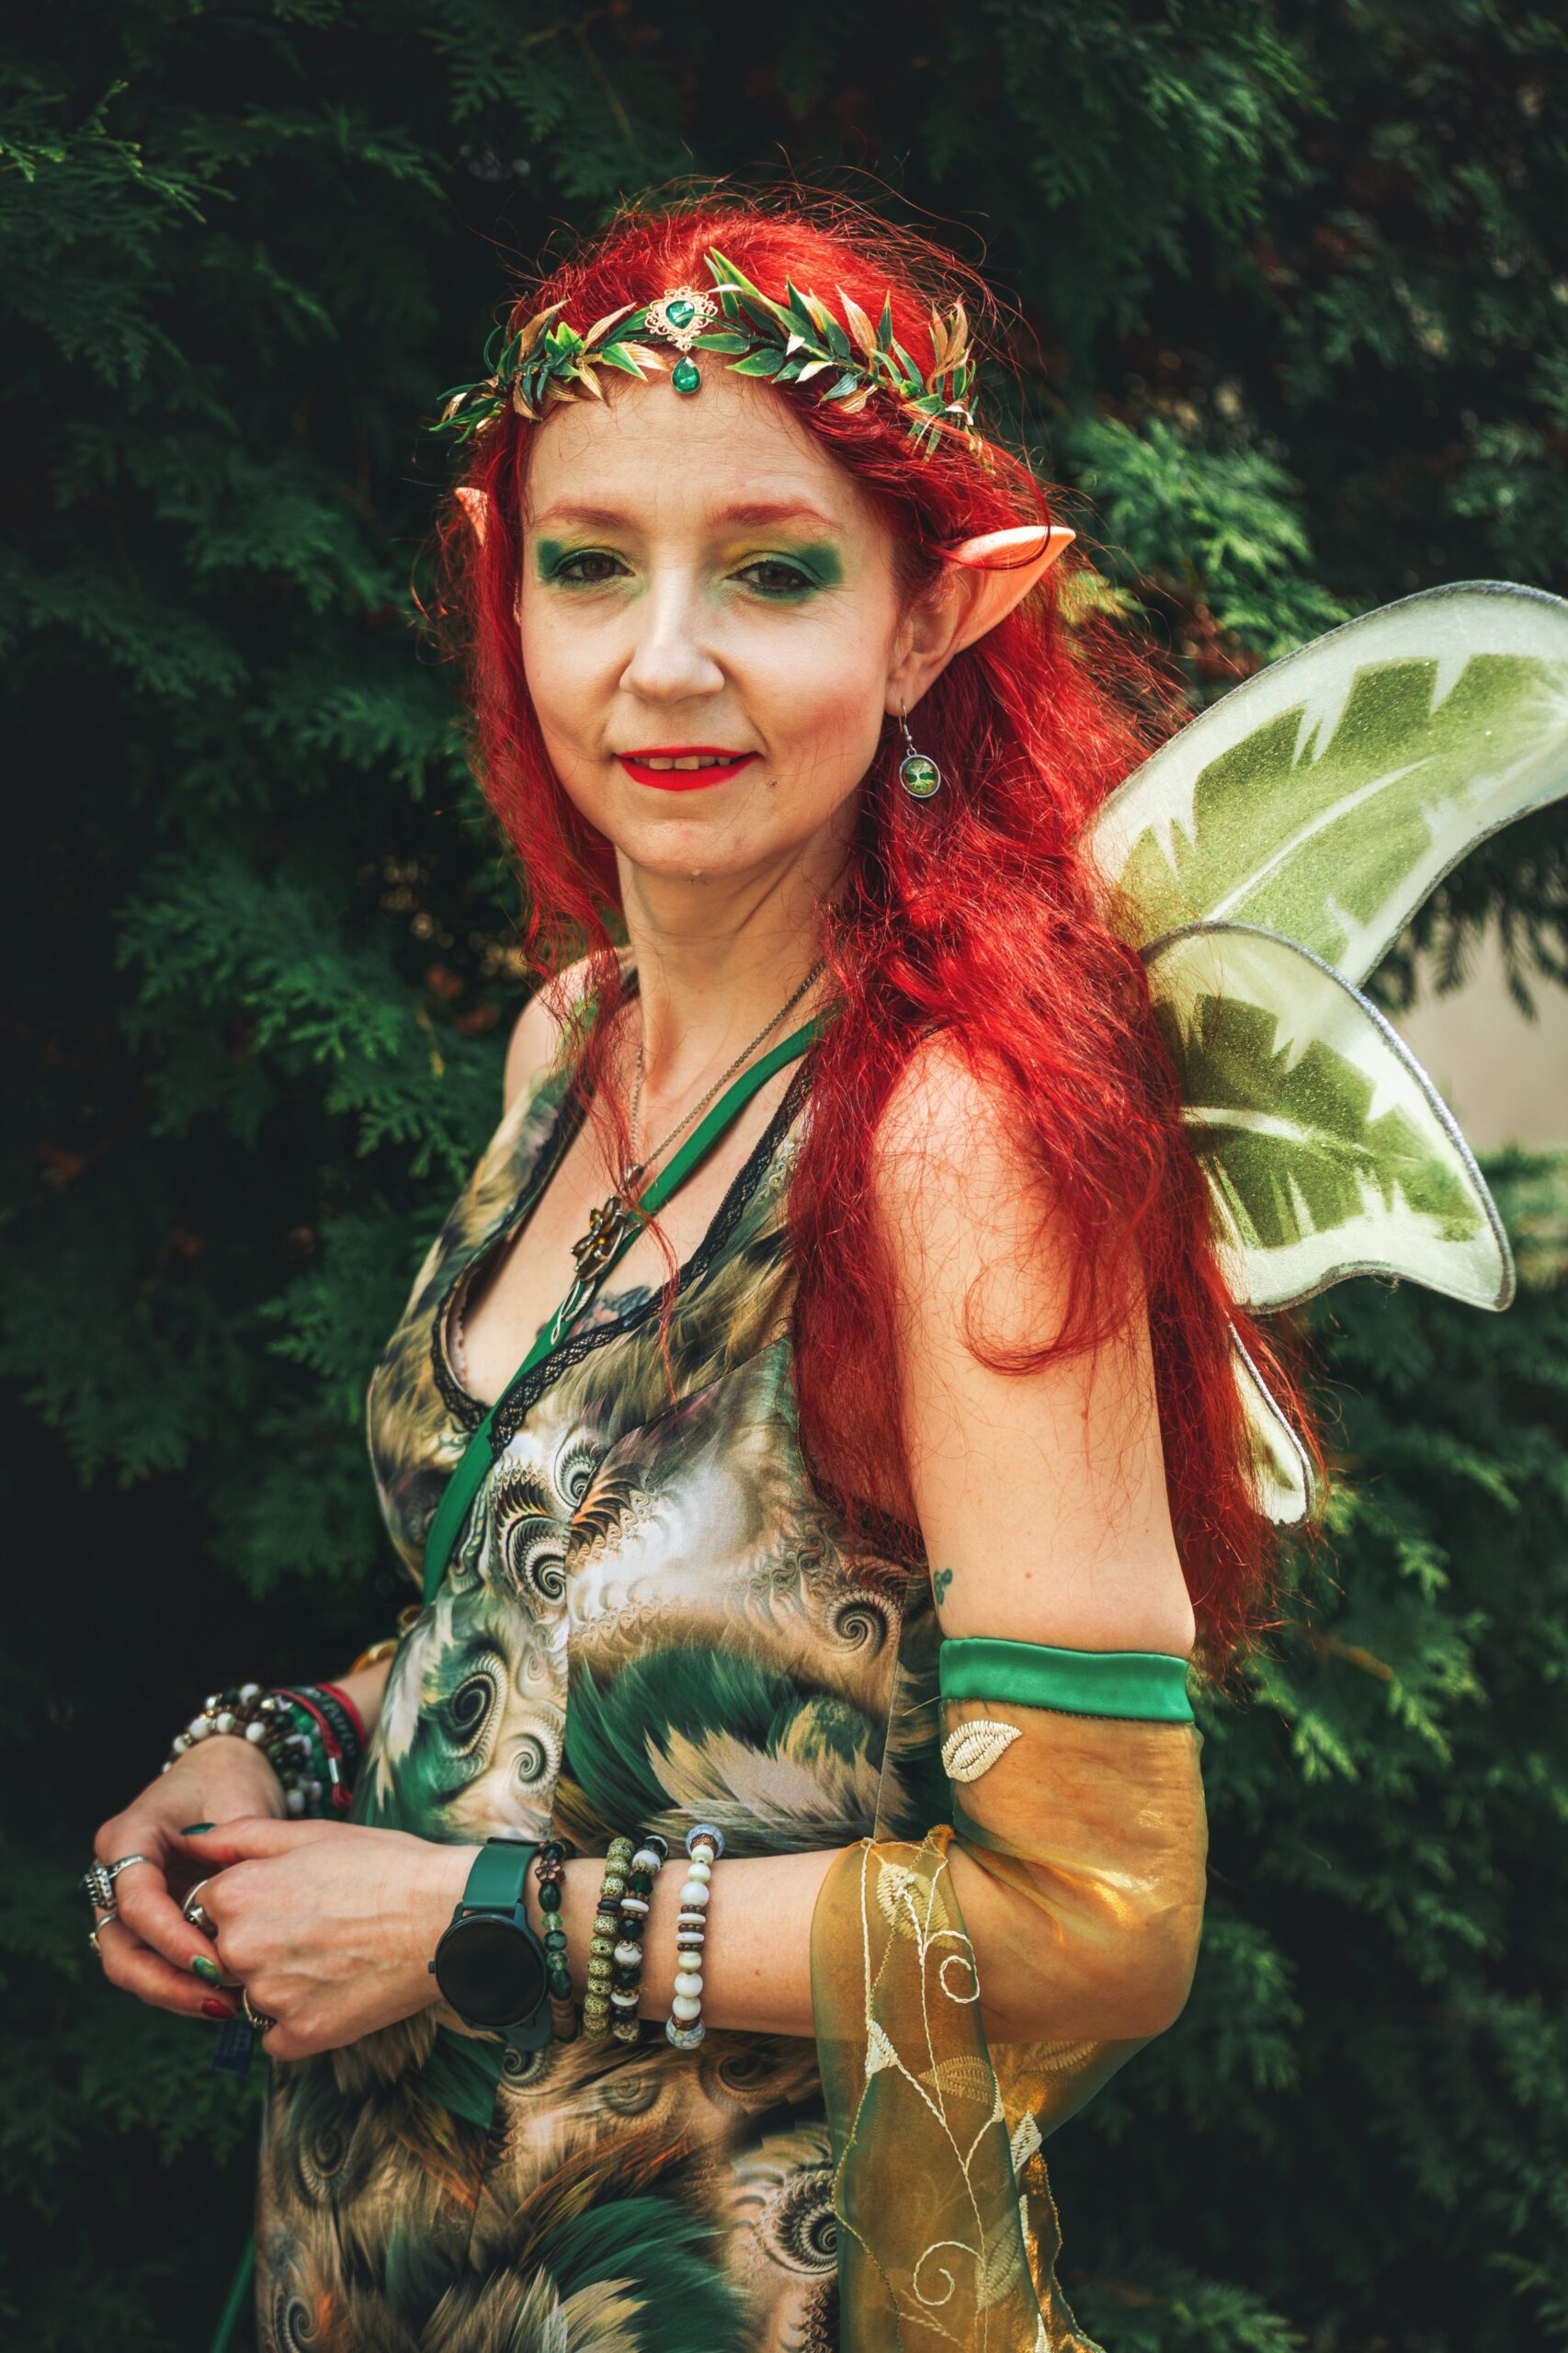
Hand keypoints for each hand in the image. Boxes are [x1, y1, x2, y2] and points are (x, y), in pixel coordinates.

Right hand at [90, 1735, 285, 2024]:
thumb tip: (242, 1912)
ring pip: (130, 1964)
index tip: (214, 1964)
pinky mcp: (145, 1920)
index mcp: (127, 1836)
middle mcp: (113, 1873)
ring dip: (173, 1992)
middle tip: (219, 2001)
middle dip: (166, 1982)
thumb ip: (236, 1852)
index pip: (136, 1902)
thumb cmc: (232, 1779)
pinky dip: (182, 1982)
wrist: (225, 1769)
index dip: (171, 1939)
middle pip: (120, 1946)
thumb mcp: (238, 1804)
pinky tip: (224, 1997)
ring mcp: (124, 1900)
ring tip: (226, 2007)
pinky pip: (152, 1961)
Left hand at [167, 1819, 477, 2060]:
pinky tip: (336, 1990)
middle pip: (225, 1952)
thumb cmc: (385, 1865)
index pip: (208, 1905)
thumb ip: (239, 1836)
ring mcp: (269, 1997)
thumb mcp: (310, 1833)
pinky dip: (298, 2020)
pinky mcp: (300, 2036)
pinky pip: (276, 2036)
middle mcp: (240, 1950)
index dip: (249, 1897)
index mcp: (235, 1895)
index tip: (289, 1896)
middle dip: (258, 1941)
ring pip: (251, 1995)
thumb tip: (190, 1841)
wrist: (446, 1916)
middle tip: (315, 1926)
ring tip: (333, 1954)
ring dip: (279, 1981)